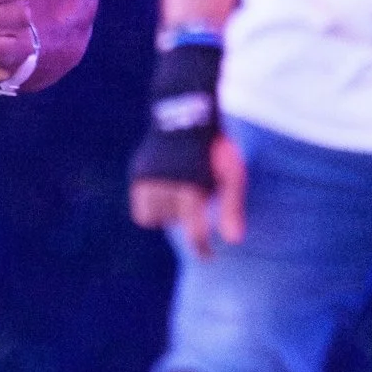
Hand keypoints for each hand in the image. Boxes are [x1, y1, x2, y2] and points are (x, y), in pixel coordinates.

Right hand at [130, 130, 247, 253]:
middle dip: (184, 215)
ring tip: (179, 192)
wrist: (186, 114)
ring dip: (166, 211)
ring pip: (153, 216)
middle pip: (173, 221)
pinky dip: (154, 203)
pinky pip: (142, 206)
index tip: (207, 257)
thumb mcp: (233, 175)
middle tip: (195, 196)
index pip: (194, 230)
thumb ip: (232, 208)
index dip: (201, 248)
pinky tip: (165, 189)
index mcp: (193, 186)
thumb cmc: (216, 148)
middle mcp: (167, 184)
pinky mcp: (137, 173)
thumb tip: (234, 242)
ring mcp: (148, 178)